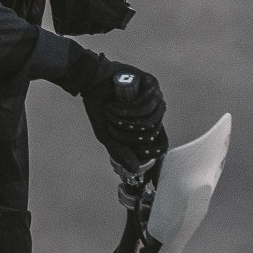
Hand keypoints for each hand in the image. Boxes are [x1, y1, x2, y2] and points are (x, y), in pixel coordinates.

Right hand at [80, 56, 167, 171]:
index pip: (162, 141)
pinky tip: (115, 103)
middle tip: (112, 125)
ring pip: (151, 118)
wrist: (91, 83)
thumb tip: (134, 169)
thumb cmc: (100, 107)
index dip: (152, 150)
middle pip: (153, 131)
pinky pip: (147, 103)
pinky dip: (128, 107)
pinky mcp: (152, 83)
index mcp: (148, 123)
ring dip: (127, 119)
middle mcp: (155, 110)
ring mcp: (155, 96)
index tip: (139, 152)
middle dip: (128, 132)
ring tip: (112, 113)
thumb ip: (120, 151)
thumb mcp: (108, 135)